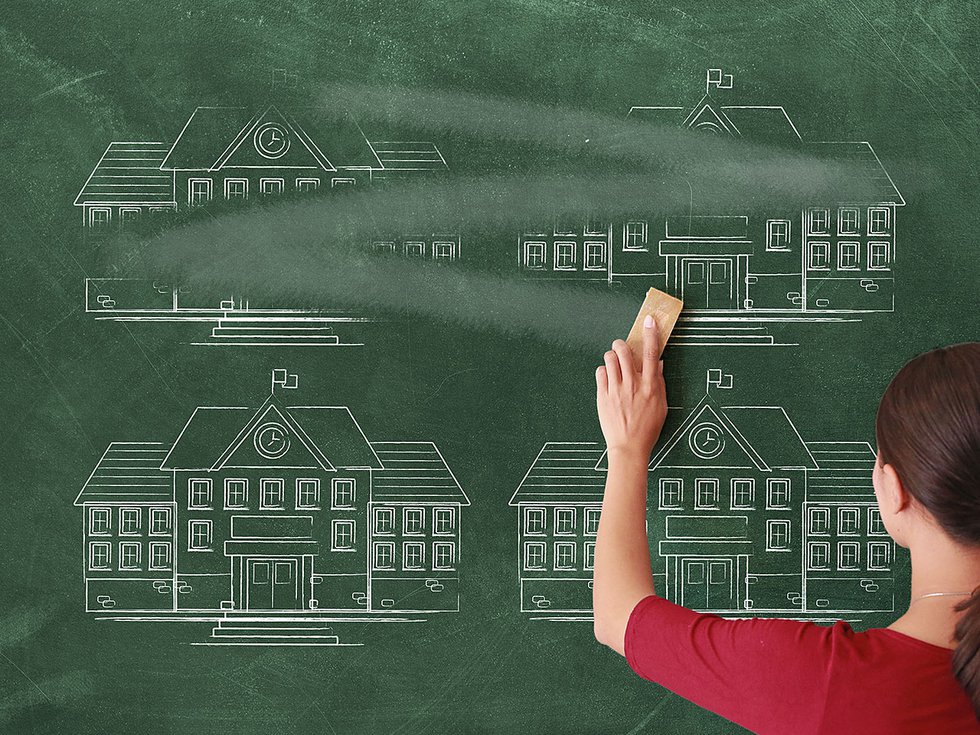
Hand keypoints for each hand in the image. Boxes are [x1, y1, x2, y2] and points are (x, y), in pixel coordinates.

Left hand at [595, 315, 667, 459]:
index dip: (651, 334)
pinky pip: (600, 373)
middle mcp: (632, 385)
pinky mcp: (603, 396)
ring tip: (614, 364)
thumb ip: (659, 383)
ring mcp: (616, 390)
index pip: (651, 354)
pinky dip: (604, 371)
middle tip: (621, 346)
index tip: (649, 321)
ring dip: (612, 356)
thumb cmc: (647, 428)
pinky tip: (608, 377)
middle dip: (621, 344)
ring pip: (609, 359)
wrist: (628, 447)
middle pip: (624, 351)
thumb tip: (657, 364)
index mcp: (650, 386)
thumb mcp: (661, 406)